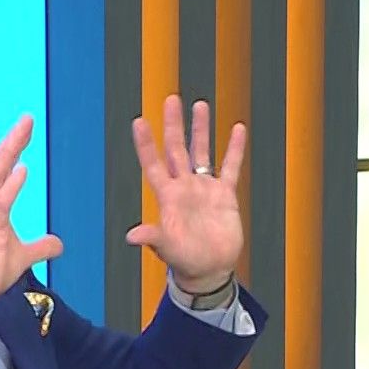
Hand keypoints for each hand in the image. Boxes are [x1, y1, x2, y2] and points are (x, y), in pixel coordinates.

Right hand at [0, 116, 63, 312]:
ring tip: (22, 131)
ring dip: (10, 152)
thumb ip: (40, 247)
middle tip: (27, 119)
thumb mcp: (23, 257)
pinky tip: (22, 170)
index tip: (24, 130)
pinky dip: (11, 186)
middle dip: (13, 140)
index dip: (13, 148)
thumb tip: (58, 244)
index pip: (2, 170)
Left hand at [128, 95, 246, 291]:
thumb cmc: (184, 261)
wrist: (209, 270)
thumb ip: (153, 238)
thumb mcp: (167, 249)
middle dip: (174, 125)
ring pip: (202, 152)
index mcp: (167, 197)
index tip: (139, 121)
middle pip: (177, 149)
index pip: (153, 164)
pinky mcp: (225, 195)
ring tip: (200, 105)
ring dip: (200, 129)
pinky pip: (230, 167)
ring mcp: (204, 189)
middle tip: (171, 99)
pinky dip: (234, 149)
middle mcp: (184, 187)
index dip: (146, 144)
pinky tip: (237, 129)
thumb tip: (132, 237)